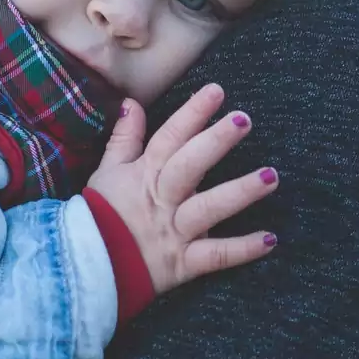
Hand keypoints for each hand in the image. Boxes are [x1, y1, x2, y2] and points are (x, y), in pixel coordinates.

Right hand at [83, 84, 279, 295]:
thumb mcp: (106, 172)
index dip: (192, 114)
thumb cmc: (100, 215)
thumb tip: (132, 103)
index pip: (169, 138)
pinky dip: (242, 250)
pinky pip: (215, 256)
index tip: (216, 91)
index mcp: (145, 174)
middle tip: (243, 120)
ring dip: (240, 192)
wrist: (88, 267)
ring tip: (270, 176)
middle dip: (216, 142)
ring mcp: (174, 231)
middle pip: (190, 166)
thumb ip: (124, 138)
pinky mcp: (183, 263)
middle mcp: (163, 199)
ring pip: (209, 209)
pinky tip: (270, 239)